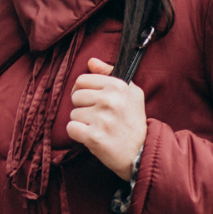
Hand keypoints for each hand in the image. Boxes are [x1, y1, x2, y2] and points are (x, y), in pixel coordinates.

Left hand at [68, 58, 145, 180]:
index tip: (93, 101)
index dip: (84, 91)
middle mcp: (110, 100)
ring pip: (73, 114)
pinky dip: (78, 135)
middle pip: (75, 96)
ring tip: (99, 128)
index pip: (82, 80)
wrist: (141, 152)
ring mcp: (102, 118)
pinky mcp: (94, 136)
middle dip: (83, 107)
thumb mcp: (131, 93)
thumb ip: (109, 74)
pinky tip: (92, 136)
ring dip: (83, 122)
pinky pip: (71, 128)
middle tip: (98, 117)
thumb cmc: (133, 121)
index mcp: (118, 86)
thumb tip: (91, 61)